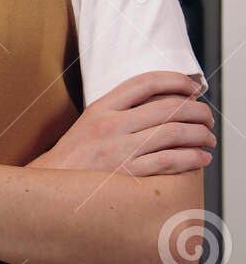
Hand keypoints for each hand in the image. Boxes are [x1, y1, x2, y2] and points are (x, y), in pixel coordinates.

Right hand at [32, 70, 213, 175]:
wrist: (54, 183)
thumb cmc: (77, 154)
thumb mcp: (91, 121)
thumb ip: (121, 109)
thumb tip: (165, 101)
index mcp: (101, 108)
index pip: (144, 83)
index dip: (175, 81)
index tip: (192, 88)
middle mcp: (110, 125)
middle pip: (167, 108)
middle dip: (197, 111)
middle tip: (207, 118)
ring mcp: (119, 150)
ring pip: (173, 133)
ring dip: (200, 134)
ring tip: (209, 138)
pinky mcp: (128, 174)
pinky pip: (169, 161)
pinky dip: (192, 157)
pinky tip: (201, 158)